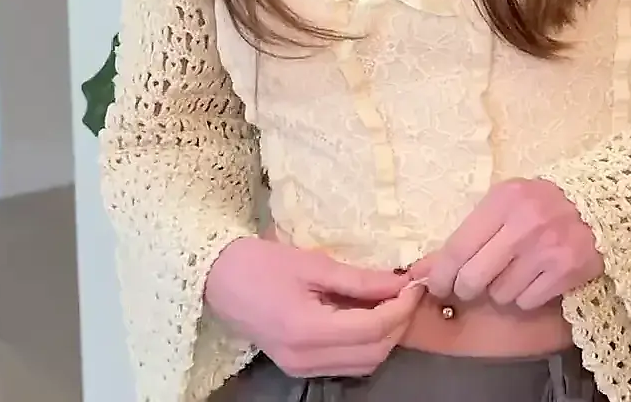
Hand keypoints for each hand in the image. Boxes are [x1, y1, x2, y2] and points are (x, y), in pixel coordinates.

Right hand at [205, 237, 421, 377]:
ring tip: (390, 303)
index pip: (373, 328)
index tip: (415, 284)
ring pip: (363, 364)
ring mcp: (300, 368)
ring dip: (384, 337)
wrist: (215, 279)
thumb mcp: (313, 264)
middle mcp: (305, 358)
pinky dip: (364, 344)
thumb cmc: (260, 263)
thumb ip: (360, 279)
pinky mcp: (297, 367)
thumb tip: (401, 282)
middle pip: (373, 353)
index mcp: (307, 330)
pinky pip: (345, 364)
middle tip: (406, 293)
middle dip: (398, 324)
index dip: (401, 307)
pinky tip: (366, 316)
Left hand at [414, 179, 602, 310]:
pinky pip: (527, 301)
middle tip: (471, 286)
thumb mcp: (503, 205)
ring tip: (515, 272)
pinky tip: (535, 279)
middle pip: (474, 278)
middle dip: (466, 289)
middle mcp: (524, 224)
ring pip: (500, 294)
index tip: (437, 286)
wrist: (600, 204)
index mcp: (503, 201)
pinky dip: (526, 297)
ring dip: (501, 291)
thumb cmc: (540, 204)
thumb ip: (466, 235)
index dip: (440, 275)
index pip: (457, 248)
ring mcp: (547, 249)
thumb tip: (421, 271)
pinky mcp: (567, 270)